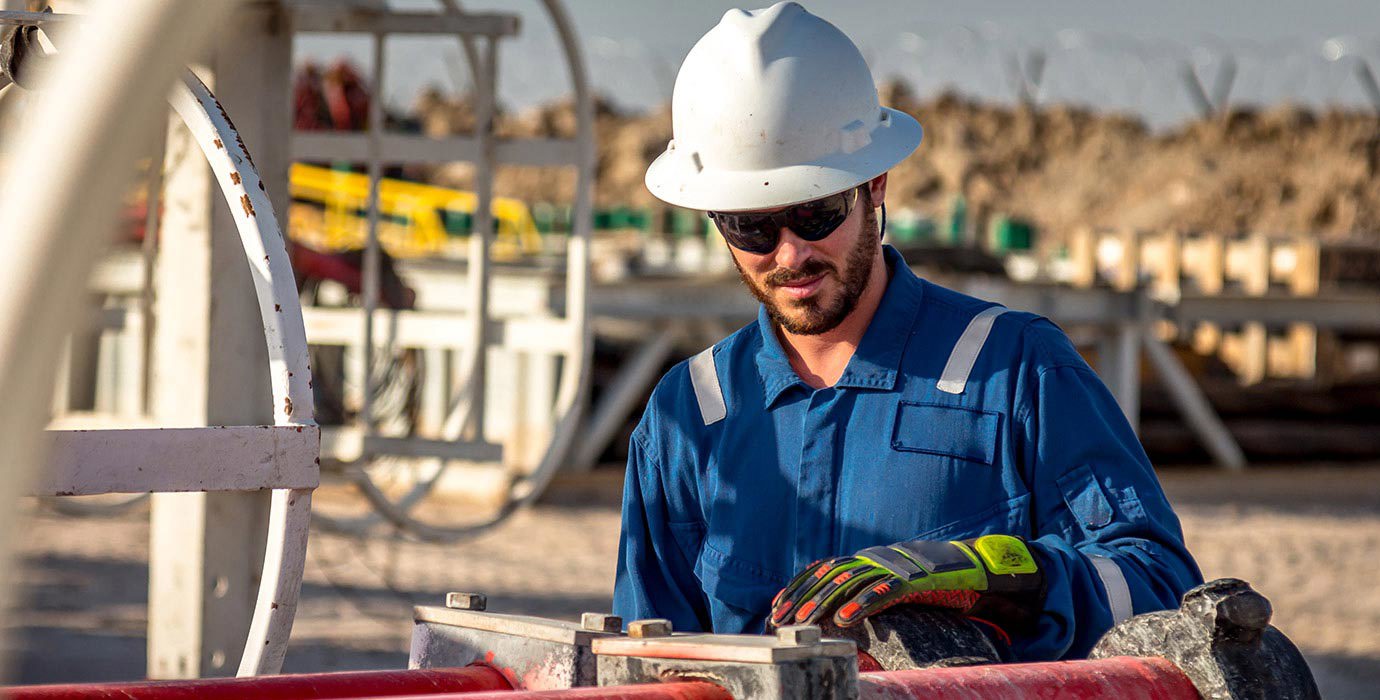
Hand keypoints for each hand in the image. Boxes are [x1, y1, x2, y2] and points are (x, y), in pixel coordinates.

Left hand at [769, 534, 1044, 631]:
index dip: (798, 585)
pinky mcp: (915, 579)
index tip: (776, 606)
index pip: (823, 570)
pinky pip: (885, 592)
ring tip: (806, 620)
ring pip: (852, 582)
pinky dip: (864, 604)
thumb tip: (837, 613)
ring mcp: (895, 566)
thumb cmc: (932, 582)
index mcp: (868, 559)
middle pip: (830, 575)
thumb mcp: (892, 583)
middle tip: (781, 618)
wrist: (975, 568)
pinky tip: (846, 620)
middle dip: (803, 597)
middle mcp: (876, 558)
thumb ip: (867, 590)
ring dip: (825, 601)